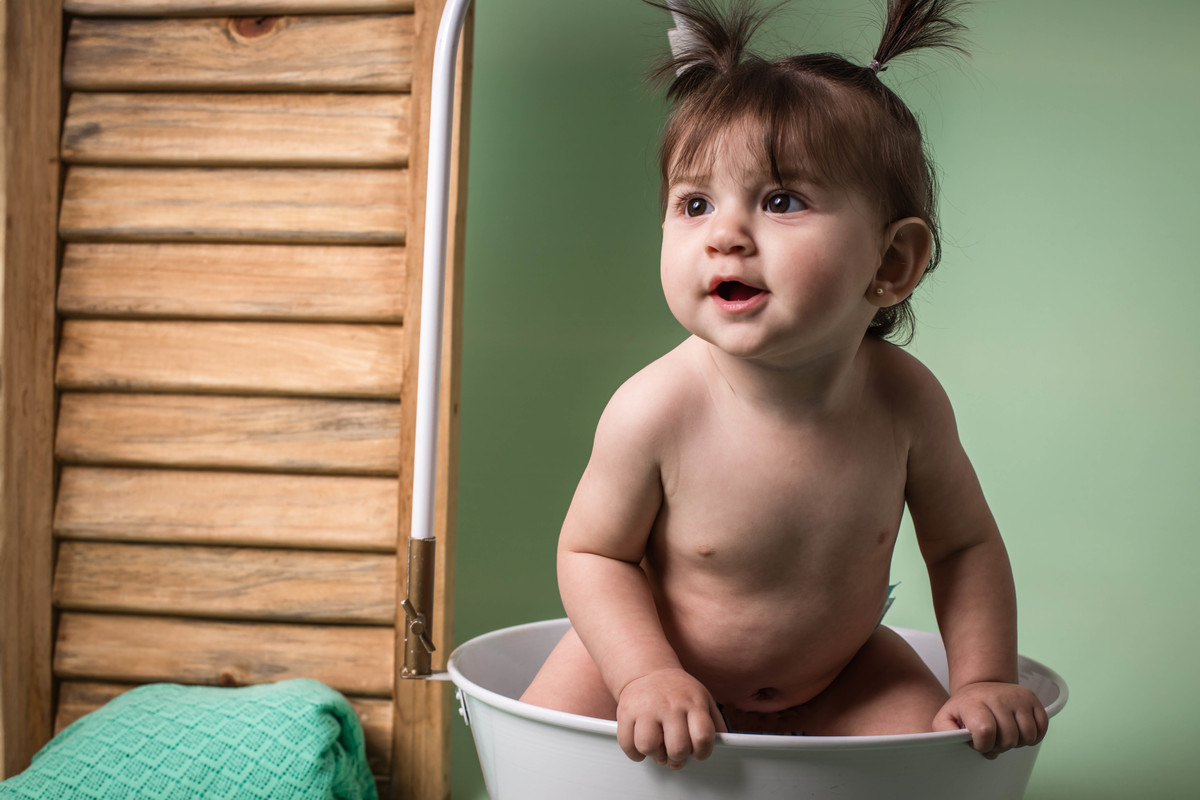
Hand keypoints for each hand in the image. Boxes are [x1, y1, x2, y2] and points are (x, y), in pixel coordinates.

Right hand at [615, 668, 726, 768]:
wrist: (648, 671)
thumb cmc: (679, 692)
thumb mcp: (703, 699)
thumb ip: (716, 723)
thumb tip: (726, 746)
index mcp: (692, 703)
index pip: (702, 737)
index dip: (702, 752)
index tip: (697, 752)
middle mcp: (669, 705)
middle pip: (677, 747)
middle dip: (678, 757)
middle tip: (676, 753)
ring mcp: (645, 708)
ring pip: (649, 747)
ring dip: (655, 755)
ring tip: (658, 747)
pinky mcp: (625, 712)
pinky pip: (627, 744)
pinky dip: (635, 753)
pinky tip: (641, 745)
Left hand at [933, 682, 1048, 758]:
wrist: (982, 686)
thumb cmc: (966, 708)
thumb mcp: (946, 718)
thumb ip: (944, 732)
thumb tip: (953, 742)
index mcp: (974, 703)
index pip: (985, 732)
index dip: (983, 745)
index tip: (977, 742)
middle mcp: (998, 697)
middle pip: (1009, 739)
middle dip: (1000, 746)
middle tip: (992, 739)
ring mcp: (1017, 697)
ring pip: (1028, 736)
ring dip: (1018, 743)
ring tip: (1005, 735)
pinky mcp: (1033, 699)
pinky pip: (1042, 728)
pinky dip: (1033, 737)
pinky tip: (1019, 731)